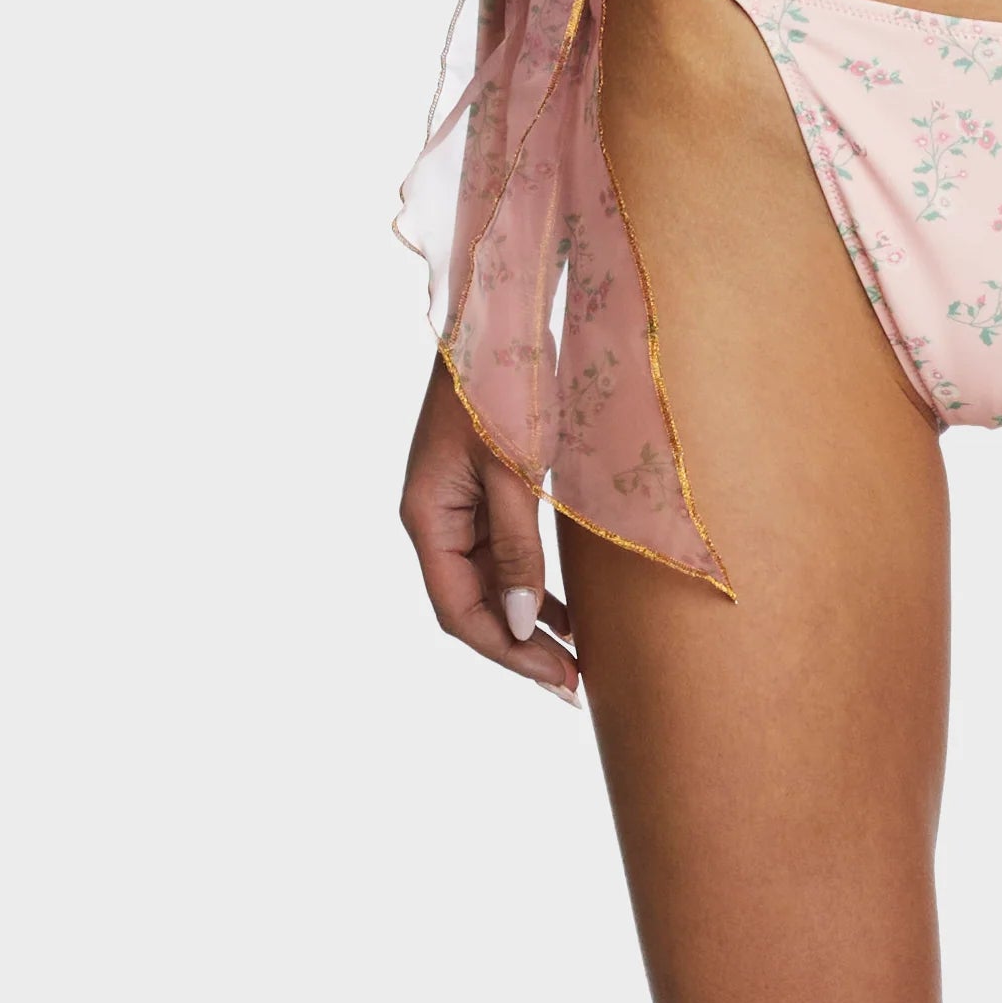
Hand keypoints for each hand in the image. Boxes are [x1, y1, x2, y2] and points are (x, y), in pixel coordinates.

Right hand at [399, 359, 580, 703]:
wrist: (499, 316)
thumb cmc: (504, 383)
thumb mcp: (514, 469)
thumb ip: (518, 546)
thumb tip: (523, 621)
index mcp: (427, 516)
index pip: (459, 609)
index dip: (507, 651)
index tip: (558, 679)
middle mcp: (434, 519)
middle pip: (471, 605)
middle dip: (520, 648)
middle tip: (574, 686)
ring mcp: (455, 508)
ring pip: (488, 586)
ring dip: (528, 625)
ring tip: (574, 663)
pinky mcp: (480, 494)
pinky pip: (501, 557)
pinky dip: (531, 587)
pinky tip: (565, 616)